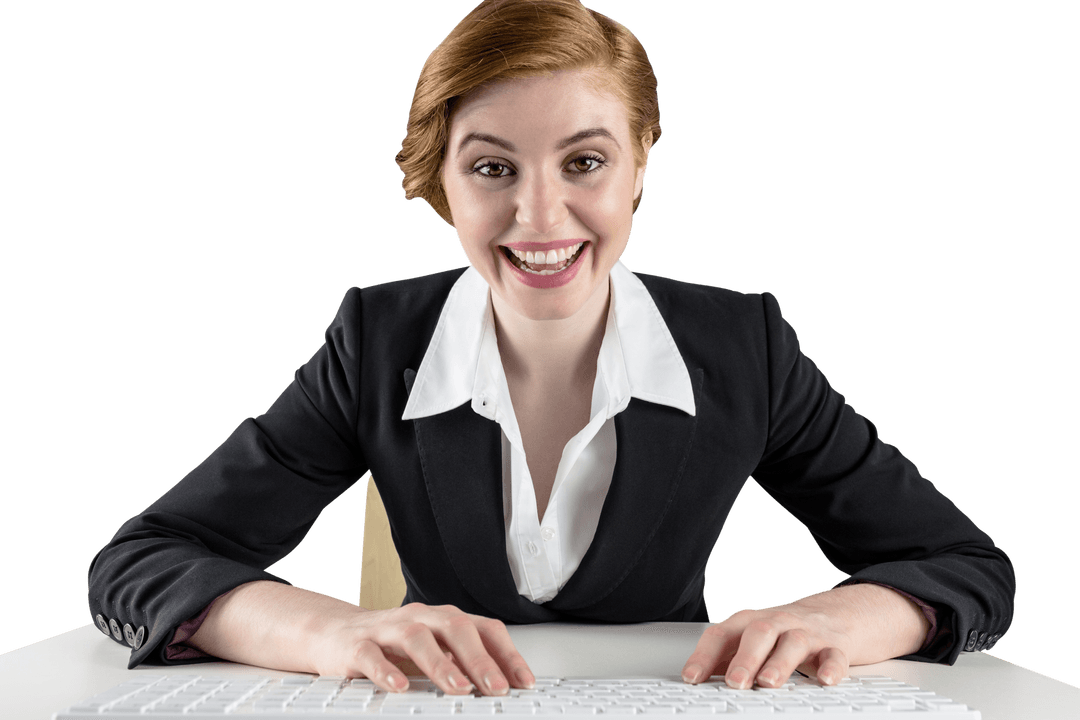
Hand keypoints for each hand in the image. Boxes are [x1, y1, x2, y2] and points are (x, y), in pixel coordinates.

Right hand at [308, 602, 534, 695]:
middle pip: (455, 628)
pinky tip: (400, 687)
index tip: (524, 682)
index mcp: (443, 619)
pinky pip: (372, 655)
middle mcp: (420, 618)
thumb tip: (501, 686)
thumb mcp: (433, 652)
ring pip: (417, 637)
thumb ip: (462, 663)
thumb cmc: (391, 645)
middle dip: (479, 659)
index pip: (483, 628)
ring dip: (441, 663)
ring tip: (459, 689)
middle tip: (497, 688)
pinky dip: (387, 670)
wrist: (335, 634)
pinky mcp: (357, 645)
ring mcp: (388, 629)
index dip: (507, 654)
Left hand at [680, 584, 929, 688]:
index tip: (691, 678)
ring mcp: (806, 633)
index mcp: (749, 623)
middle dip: (745, 659)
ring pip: (793, 642)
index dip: (704, 655)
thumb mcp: (751, 641)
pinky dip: (832, 667)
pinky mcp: (834, 646)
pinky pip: (834, 655)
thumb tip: (697, 682)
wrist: (833, 614)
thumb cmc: (782, 633)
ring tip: (769, 683)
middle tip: (734, 683)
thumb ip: (726, 659)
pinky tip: (826, 680)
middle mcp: (776, 623)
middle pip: (758, 633)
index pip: (722, 634)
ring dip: (780, 663)